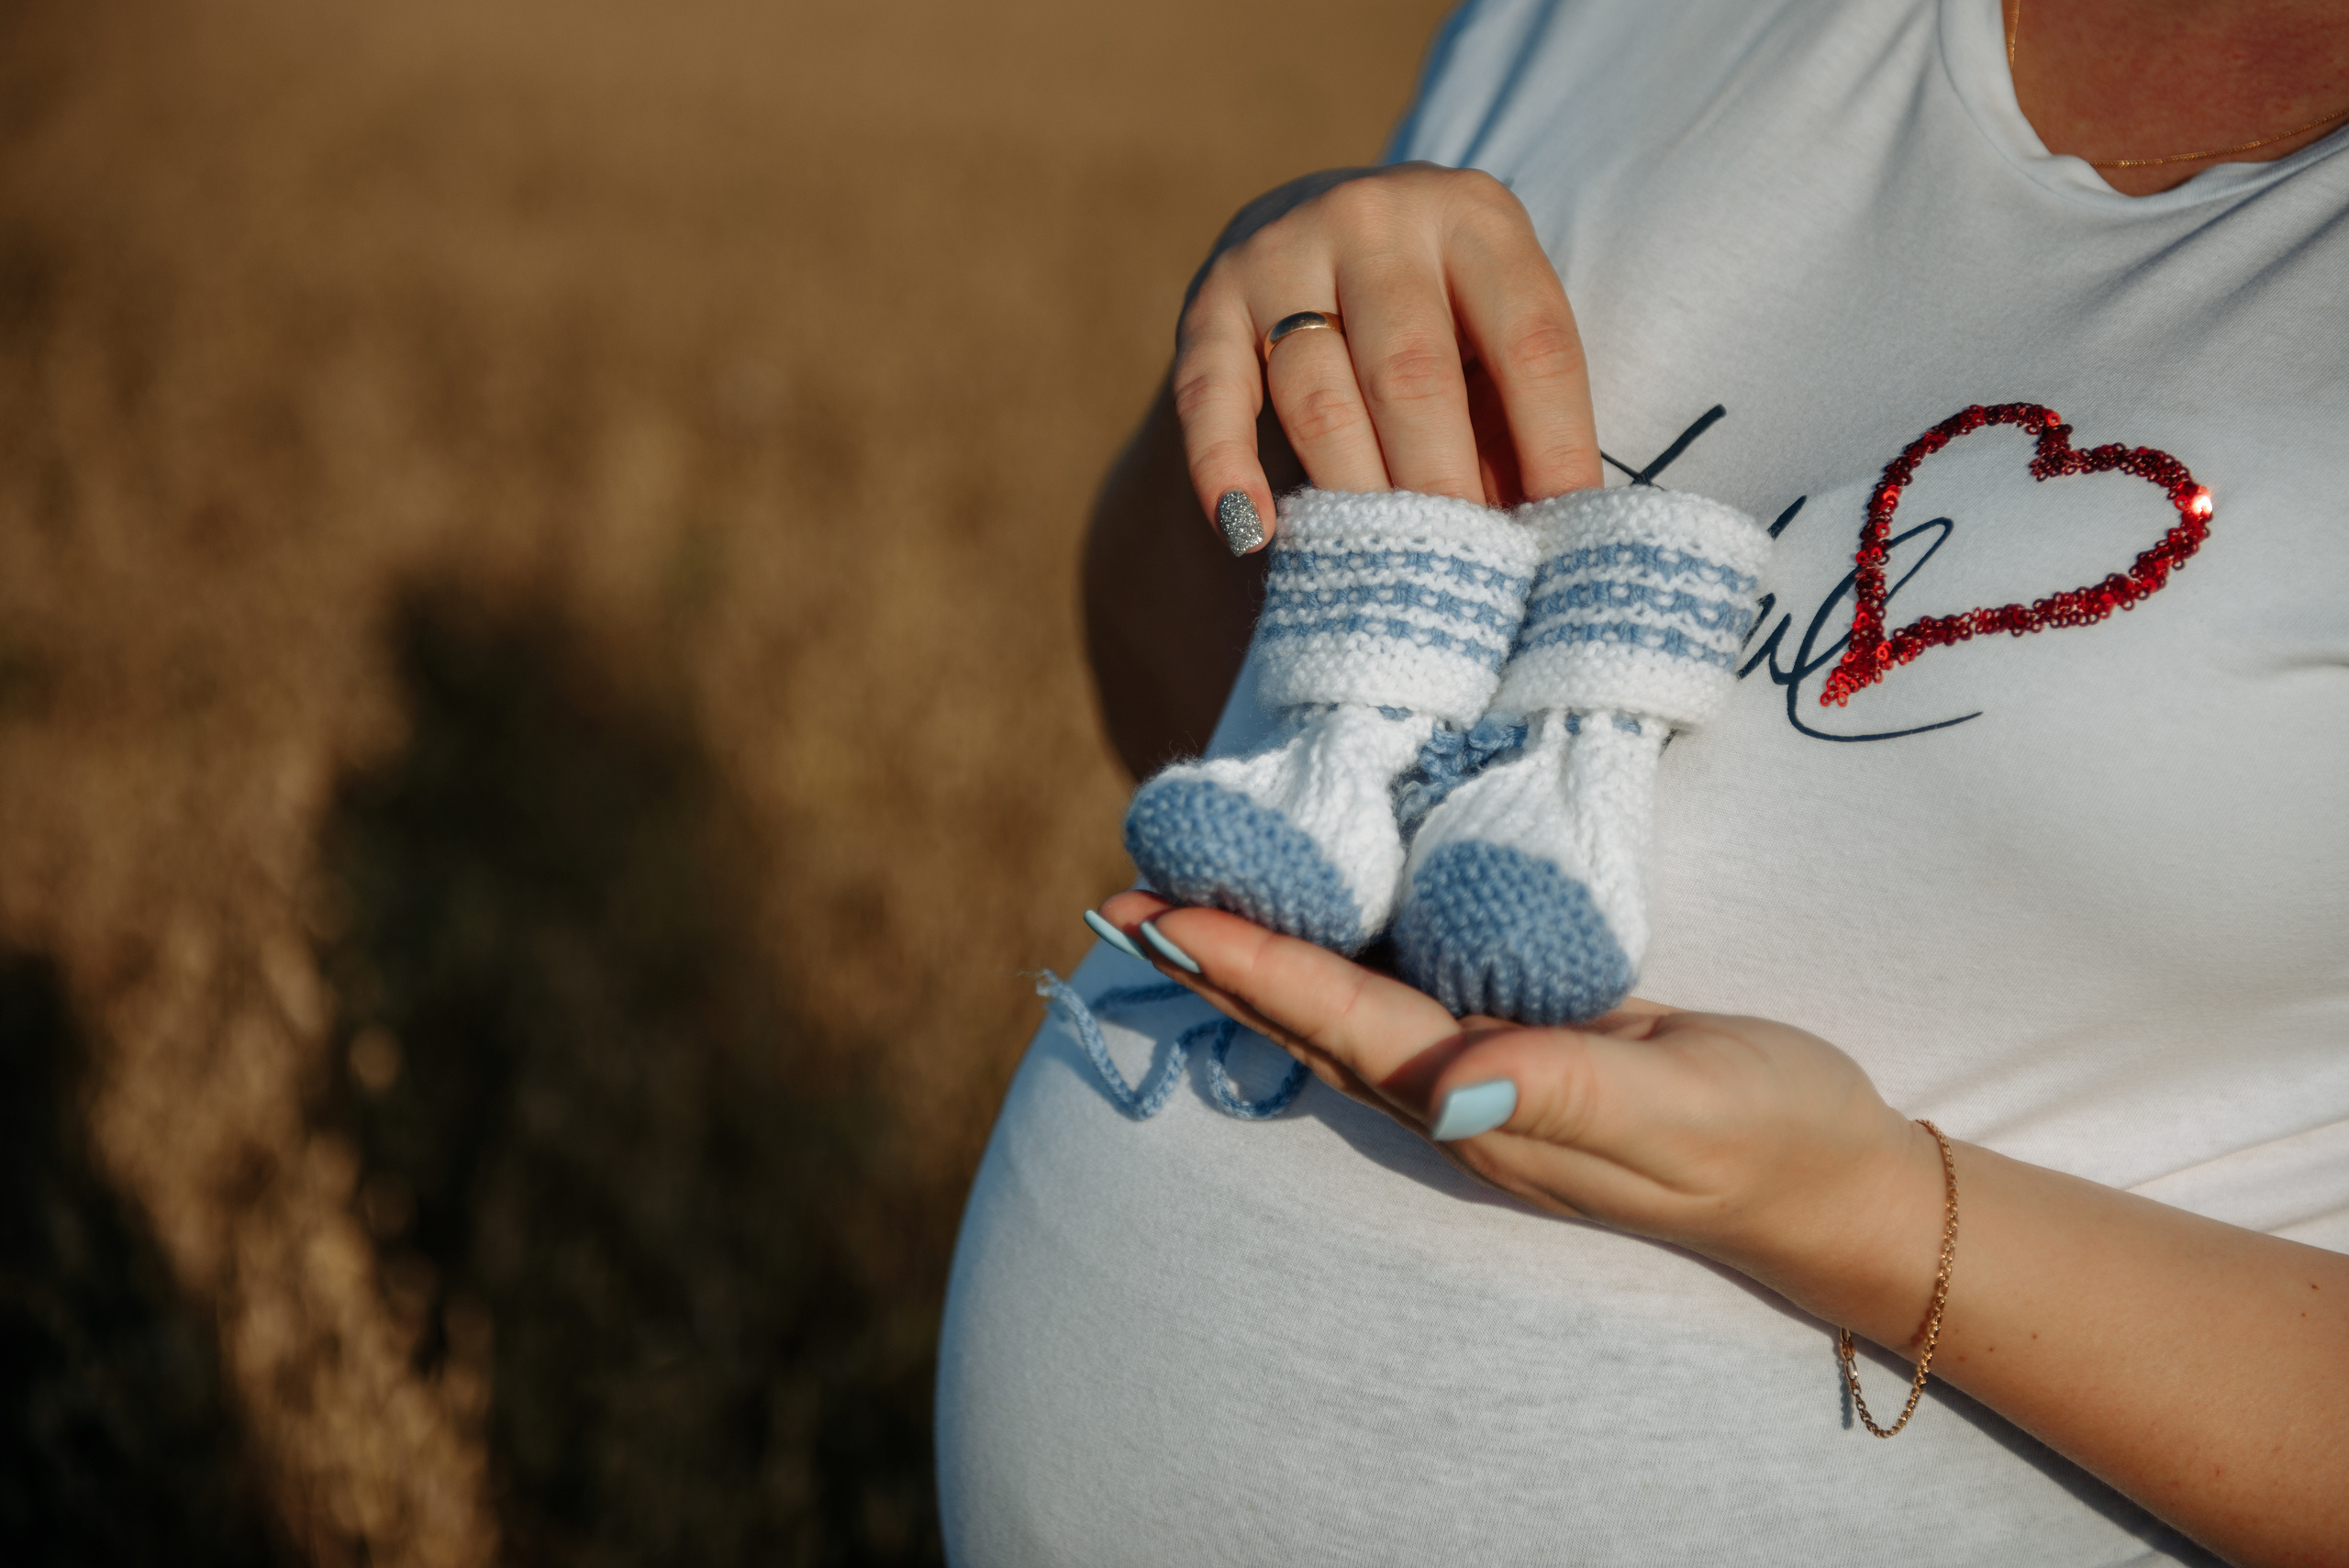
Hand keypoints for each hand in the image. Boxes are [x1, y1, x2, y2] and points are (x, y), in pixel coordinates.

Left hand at [1096, 890, 1950, 1345]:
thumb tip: (1441, 1087)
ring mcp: (1486, 1077)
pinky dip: (1334, 961)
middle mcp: (1463, 1099)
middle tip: (1120, 902)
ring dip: (1255, 964)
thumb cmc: (1767, 1134)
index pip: (1340, 1026)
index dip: (1248, 968)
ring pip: (1342, 1014)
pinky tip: (1308, 929)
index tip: (1161, 917)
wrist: (1833, 1179)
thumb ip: (1565, 1089)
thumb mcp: (1679, 1107)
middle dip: (1214, 964)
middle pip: (1310, 1025)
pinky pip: (1399, 1000)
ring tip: (1176, 911)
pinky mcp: (1522, 1046)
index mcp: (1485, 1108)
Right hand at [1175, 164, 1602, 546]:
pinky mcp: (1208, 304)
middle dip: (1443, 483)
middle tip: (1466, 571)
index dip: (1555, 445)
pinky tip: (1250, 533)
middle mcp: (1376, 219)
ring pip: (1317, 394)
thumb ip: (1513, 422)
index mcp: (1475, 218)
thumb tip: (1532, 548)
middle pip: (1413, 372)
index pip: (1531, 342)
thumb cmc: (1435, 314)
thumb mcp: (1491, 333)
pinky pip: (1210, 398)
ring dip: (1352, 491)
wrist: (1314, 231)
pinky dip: (1224, 469)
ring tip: (1382, 572)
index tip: (1566, 533)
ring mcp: (1281, 254)